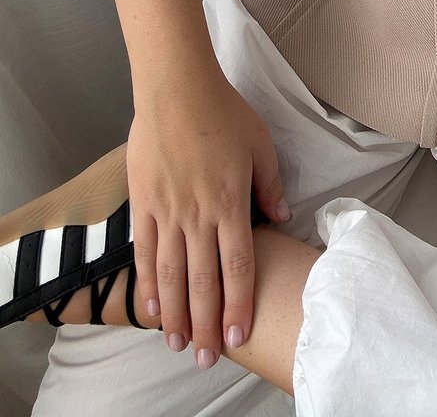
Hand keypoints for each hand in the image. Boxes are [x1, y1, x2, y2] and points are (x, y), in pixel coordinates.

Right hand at [126, 66, 290, 367]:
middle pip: (203, 280)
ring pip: (171, 274)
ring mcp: (167, 210)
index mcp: (231, 201)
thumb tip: (282, 217)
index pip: (237, 265)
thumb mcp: (261, 145)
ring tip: (177, 345)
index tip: (237, 336)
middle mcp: (198, 213)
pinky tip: (151, 308)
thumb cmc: (223, 112)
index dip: (237, 304)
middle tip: (204, 358)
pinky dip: (148, 283)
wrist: (176, 87)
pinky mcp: (143, 203)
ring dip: (175, 313)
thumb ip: (271, 185)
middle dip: (205, 324)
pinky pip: (144, 252)